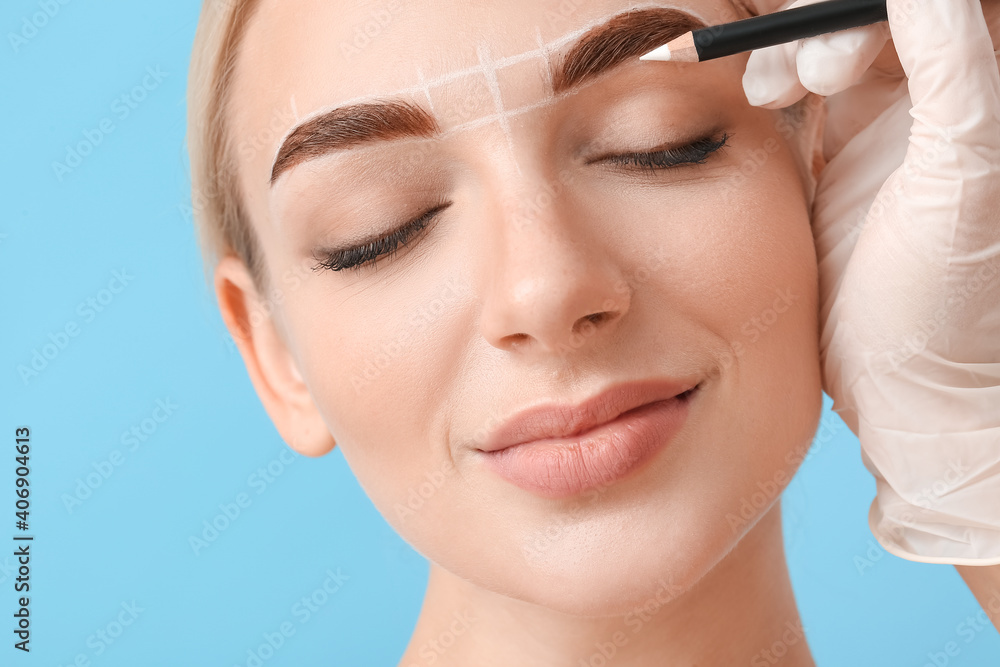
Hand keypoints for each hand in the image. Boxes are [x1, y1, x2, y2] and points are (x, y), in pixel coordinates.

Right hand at [743, 0, 999, 564]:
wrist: (908, 392)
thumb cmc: (957, 304)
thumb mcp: (966, 175)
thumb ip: (951, 66)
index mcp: (985, 94)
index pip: (935, 7)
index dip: (866, 4)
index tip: (833, 23)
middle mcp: (937, 101)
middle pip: (871, 17)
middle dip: (825, 23)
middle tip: (812, 71)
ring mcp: (883, 130)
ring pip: (829, 45)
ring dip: (791, 47)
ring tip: (772, 90)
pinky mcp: (834, 163)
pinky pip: (798, 95)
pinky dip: (771, 80)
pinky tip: (759, 100)